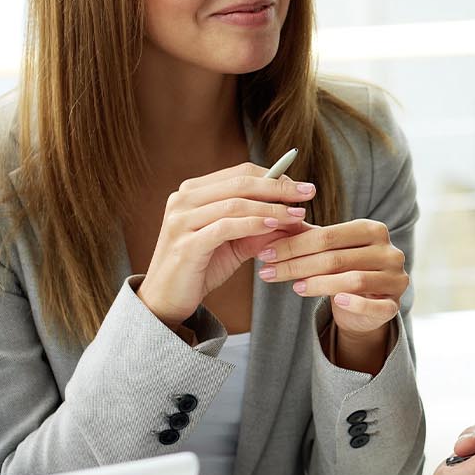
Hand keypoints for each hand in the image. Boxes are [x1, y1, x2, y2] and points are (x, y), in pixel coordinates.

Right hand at [138, 164, 312, 326]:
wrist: (167, 301)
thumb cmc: (201, 268)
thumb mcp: (235, 243)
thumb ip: (261, 227)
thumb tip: (299, 217)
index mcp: (192, 192)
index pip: (240, 174)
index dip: (274, 176)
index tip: (302, 187)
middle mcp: (182, 200)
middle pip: (239, 183)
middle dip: (278, 187)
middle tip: (308, 193)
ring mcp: (180, 221)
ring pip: (235, 203)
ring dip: (272, 207)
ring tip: (297, 214)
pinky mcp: (185, 244)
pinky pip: (226, 227)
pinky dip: (254, 224)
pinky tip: (275, 226)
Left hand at [257, 217, 407, 370]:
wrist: (368, 306)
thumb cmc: (345, 270)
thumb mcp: (329, 250)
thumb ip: (307, 236)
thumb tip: (272, 222)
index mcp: (373, 230)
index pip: (328, 235)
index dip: (293, 245)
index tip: (265, 253)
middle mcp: (389, 251)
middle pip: (337, 258)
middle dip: (297, 265)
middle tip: (267, 272)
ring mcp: (395, 278)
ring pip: (353, 280)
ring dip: (319, 284)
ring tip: (294, 288)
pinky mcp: (394, 305)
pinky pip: (375, 306)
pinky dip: (355, 304)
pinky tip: (336, 302)